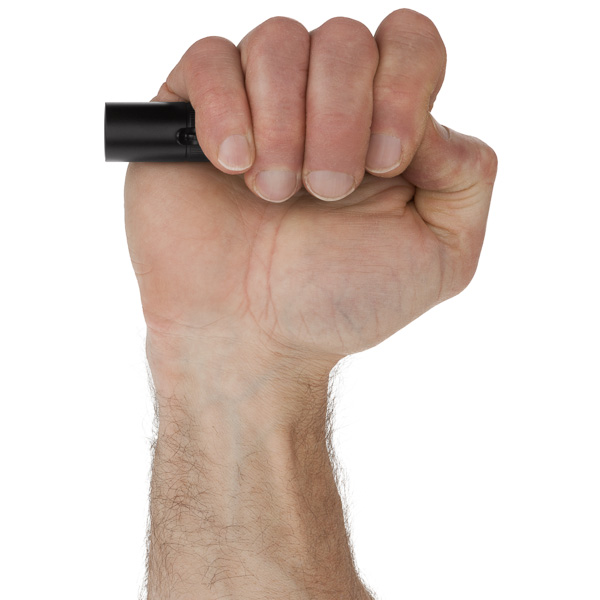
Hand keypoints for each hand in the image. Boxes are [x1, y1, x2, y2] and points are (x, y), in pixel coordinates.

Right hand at [124, 9, 496, 373]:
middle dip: (340, 118)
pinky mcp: (194, 115)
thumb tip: (432, 121)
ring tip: (273, 194)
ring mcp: (258, 105)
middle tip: (325, 191)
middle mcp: (322, 105)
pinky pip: (209, 60)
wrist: (249, 337)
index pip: (410, 43)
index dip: (404, 87)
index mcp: (382, 126)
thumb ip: (467, 176)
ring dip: (283, 124)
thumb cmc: (336, 301)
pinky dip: (224, 110)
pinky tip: (230, 167)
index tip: (383, 163)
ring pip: (277, 40)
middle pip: (345, 38)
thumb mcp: (441, 255)